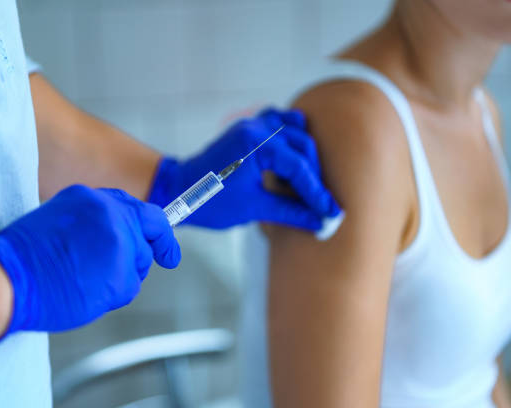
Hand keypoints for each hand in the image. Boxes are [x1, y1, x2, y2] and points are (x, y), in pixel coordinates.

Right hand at [0, 186, 180, 337]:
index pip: (134, 206)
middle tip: (166, 258)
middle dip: (157, 246)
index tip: (163, 238)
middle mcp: (109, 212)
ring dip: (122, 276)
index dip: (151, 224)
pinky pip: (130, 287)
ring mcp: (119, 240)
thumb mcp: (60, 221)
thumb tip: (115, 240)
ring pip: (139, 262)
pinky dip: (113, 295)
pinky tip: (87, 293)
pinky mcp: (121, 271)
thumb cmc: (22, 258)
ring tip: (87, 280)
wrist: (6, 278)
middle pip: (149, 228)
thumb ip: (93, 224)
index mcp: (91, 198)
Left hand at [148, 108, 340, 229]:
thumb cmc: (210, 201)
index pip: (299, 167)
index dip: (317, 192)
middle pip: (302, 146)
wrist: (179, 191)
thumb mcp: (254, 209)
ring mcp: (251, 124)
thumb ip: (291, 212)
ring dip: (305, 156)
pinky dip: (291, 136)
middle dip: (314, 176)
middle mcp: (256, 127)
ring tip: (308, 184)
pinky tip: (296, 156)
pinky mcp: (247, 129)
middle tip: (321, 203)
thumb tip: (321, 222)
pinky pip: (278, 122)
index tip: (331, 211)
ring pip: (294, 132)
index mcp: (256, 144)